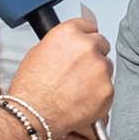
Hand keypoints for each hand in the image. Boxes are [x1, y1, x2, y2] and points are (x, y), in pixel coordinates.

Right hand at [9, 18, 114, 139]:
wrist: (33, 114)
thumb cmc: (30, 88)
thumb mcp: (38, 53)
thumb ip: (61, 44)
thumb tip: (70, 45)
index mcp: (69, 34)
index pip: (89, 25)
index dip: (86, 36)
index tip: (86, 42)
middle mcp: (88, 47)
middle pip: (101, 44)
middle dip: (93, 55)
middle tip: (79, 70)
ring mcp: (100, 68)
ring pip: (106, 66)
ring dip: (97, 74)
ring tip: (76, 87)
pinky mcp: (108, 88)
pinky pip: (108, 87)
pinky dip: (99, 93)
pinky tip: (82, 98)